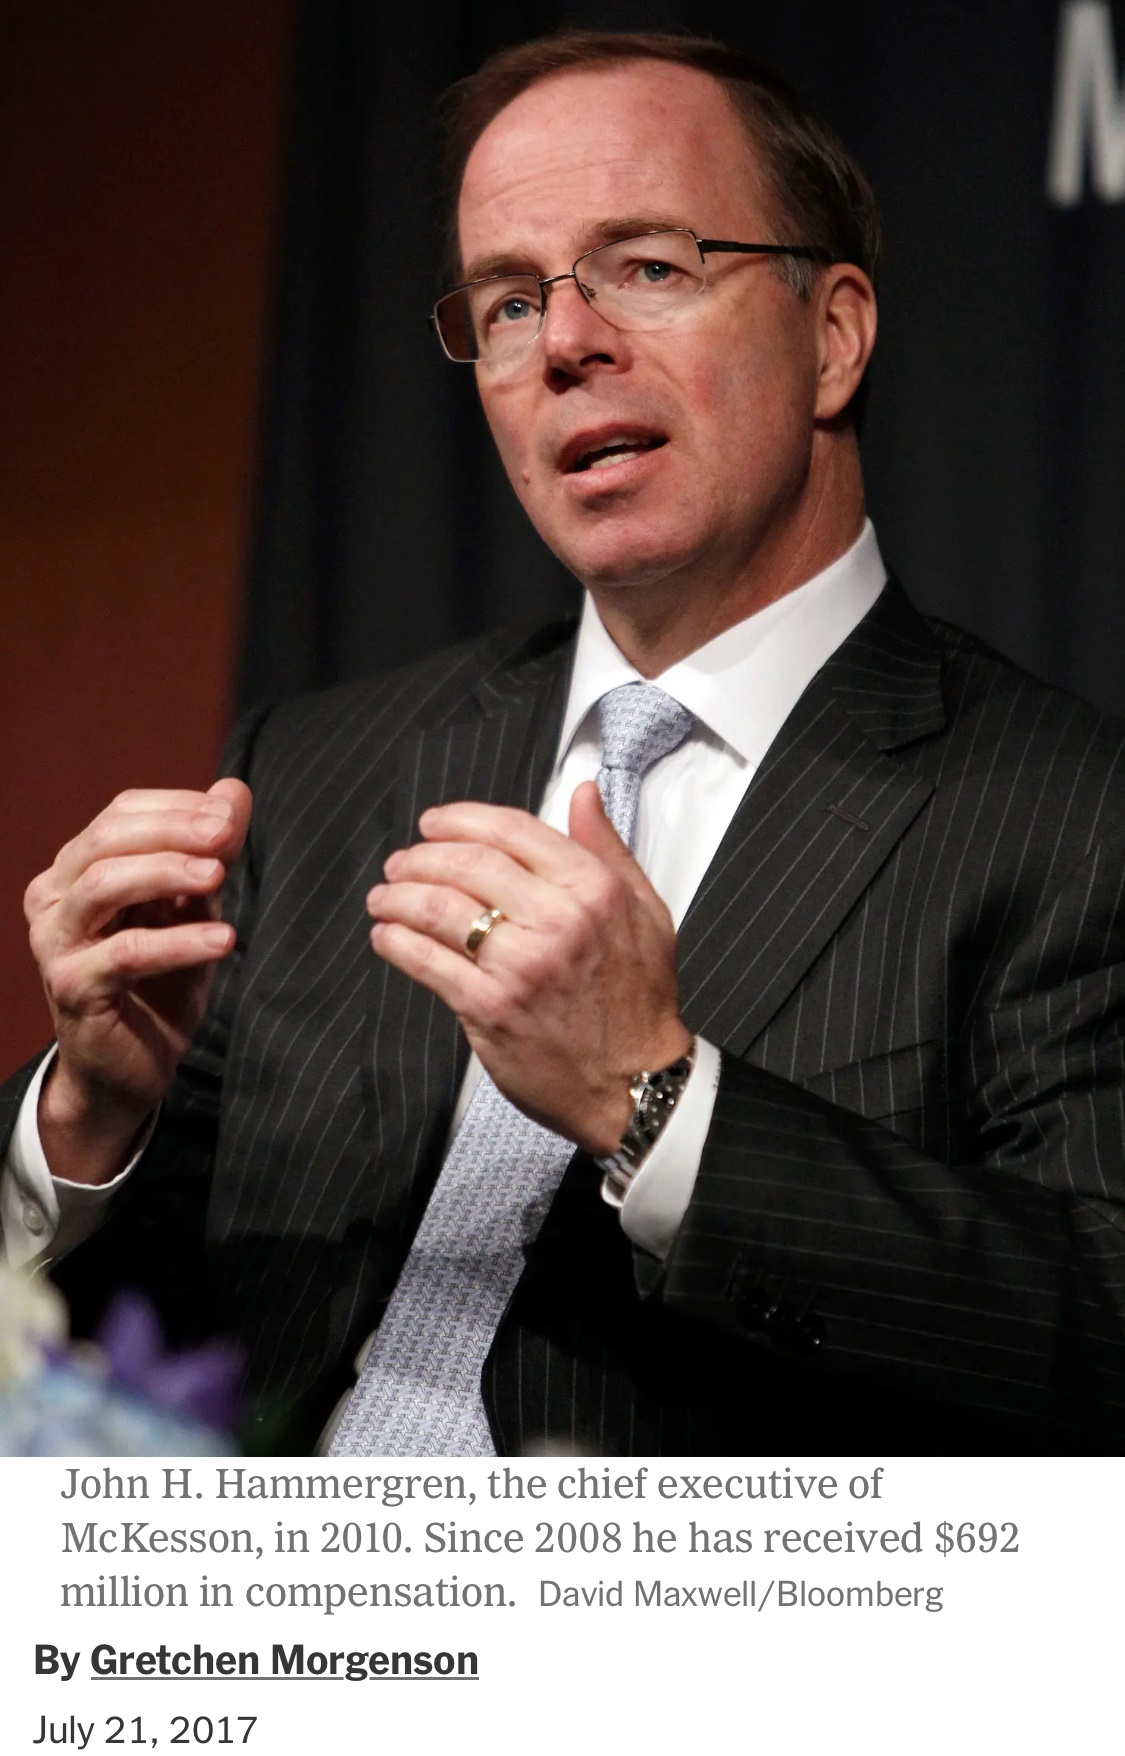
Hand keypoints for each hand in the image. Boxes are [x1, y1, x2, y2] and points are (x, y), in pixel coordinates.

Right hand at [23, 778, 251, 1182]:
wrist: (129, 1070)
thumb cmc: (159, 984)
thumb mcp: (192, 910)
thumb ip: (209, 853)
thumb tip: (234, 790)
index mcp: (76, 870)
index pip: (120, 815)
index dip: (177, 807)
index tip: (230, 813)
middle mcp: (53, 898)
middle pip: (108, 840)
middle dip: (174, 831)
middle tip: (227, 835)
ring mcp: (54, 942)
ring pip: (104, 884)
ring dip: (167, 873)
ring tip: (220, 878)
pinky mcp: (71, 987)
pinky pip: (125, 953)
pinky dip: (178, 942)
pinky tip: (224, 941)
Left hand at [366, 781, 691, 1153]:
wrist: (634, 1084)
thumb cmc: (640, 999)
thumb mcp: (646, 912)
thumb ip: (608, 849)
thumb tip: (582, 794)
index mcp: (594, 888)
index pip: (511, 830)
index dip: (460, 819)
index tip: (433, 823)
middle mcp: (557, 920)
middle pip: (465, 863)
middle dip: (419, 856)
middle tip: (400, 863)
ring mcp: (520, 965)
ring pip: (437, 907)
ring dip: (397, 895)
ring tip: (383, 897)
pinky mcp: (489, 1008)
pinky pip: (425, 961)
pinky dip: (395, 941)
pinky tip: (386, 935)